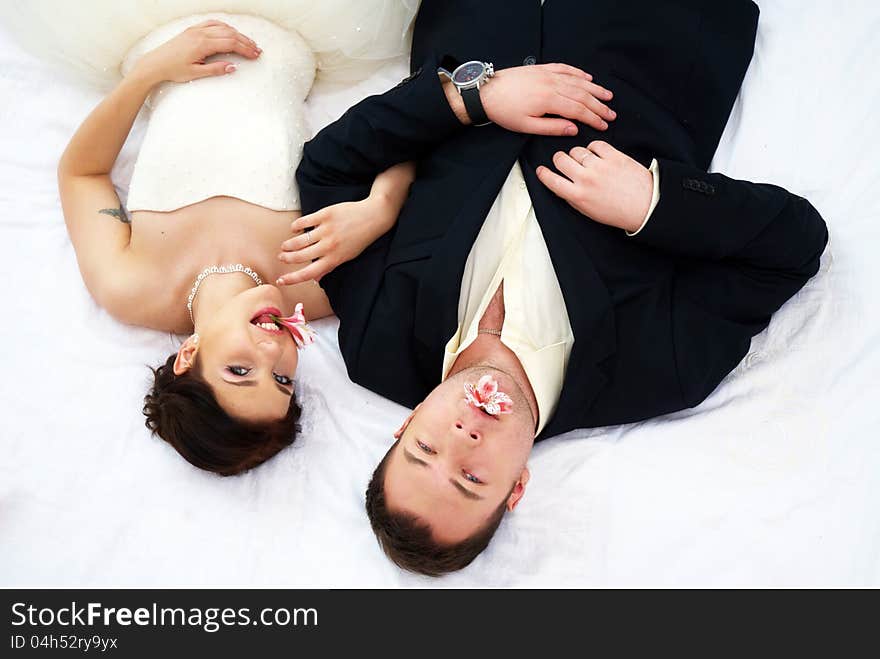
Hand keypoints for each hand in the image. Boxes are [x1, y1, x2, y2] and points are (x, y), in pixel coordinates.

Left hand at [131, 20, 260, 84]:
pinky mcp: (192, 30)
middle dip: (245, 42)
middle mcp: (200, 33)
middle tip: (257, 50)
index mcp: (202, 44)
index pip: (230, 43)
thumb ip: (215, 69)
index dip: (245, 49)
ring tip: (248, 42)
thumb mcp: (196, 73)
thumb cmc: (173, 69)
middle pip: (229, 34)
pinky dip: (224, 26)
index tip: (255, 55)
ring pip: (222, 27)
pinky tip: (231, 31)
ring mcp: (196, 30)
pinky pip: (212, 23)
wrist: (155, 63)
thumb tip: (233, 67)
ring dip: (237, 34)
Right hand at [276, 195, 398, 285]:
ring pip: (299, 240)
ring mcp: (327, 230)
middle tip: (281, 257)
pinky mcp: (325, 215)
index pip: (309, 273)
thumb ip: (330, 267)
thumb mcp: (347, 257)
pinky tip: (294, 229)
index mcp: (334, 259)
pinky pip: (304, 222)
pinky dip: (296, 227)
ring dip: (288, 245)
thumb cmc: (360, 238)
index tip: (281, 280)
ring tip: (284, 246)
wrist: (373, 217)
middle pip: (300, 256)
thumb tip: (316, 279)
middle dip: (287, 258)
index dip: (292, 279)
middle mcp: (329, 246)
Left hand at [478, 63, 615, 134]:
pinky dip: (578, 73)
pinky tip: (587, 78)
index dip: (593, 118)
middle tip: (611, 114)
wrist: (486, 92)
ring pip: (577, 81)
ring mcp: (547, 74)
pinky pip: (565, 69)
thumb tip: (573, 130)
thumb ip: (552, 128)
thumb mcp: (527, 126)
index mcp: (548, 100)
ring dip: (594, 89)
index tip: (603, 125)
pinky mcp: (542, 69)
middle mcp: (551, 84)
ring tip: (607, 96)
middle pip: (582, 95)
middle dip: (599, 106)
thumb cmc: (503, 111)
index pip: (578, 110)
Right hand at [536, 141, 652, 231]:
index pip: (551, 180)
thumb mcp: (588, 211)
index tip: (542, 170)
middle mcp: (586, 179)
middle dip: (559, 159)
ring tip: (583, 159)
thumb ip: (572, 197)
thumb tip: (561, 185)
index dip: (543, 174)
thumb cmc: (617, 212)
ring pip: (577, 150)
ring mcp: (600, 166)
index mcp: (578, 196)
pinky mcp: (614, 156)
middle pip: (560, 159)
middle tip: (564, 161)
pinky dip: (593, 148)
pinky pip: (596, 144)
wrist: (645, 207)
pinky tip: (597, 154)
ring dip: (577, 154)